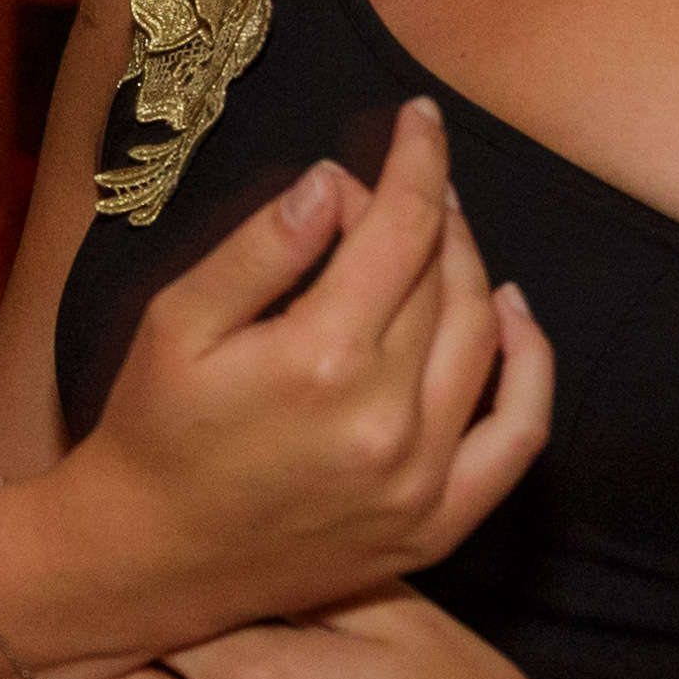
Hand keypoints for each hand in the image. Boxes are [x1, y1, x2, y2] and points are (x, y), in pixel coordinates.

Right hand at [52, 99, 551, 633]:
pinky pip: (517, 437)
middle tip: (406, 178)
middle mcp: (388, 421)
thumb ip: (262, 248)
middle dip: (431, 209)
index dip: (417, 162)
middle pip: (443, 277)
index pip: (402, 230)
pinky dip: (530, 368)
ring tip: (443, 231)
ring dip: (473, 268)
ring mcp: (420, 481)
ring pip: (482, 338)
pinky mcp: (434, 525)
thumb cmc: (151, 430)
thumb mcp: (176, 322)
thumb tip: (336, 181)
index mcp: (322, 360)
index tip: (419, 118)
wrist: (148, 560)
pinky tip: (513, 316)